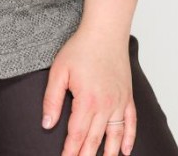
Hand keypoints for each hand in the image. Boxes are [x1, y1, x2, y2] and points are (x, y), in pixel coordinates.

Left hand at [41, 26, 136, 155]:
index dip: (70, 151)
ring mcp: (119, 102)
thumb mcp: (59, 70)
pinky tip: (125, 151)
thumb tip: (47, 123)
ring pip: (114, 135)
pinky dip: (128, 138)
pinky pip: (130, 122)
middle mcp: (106, 105)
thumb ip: (51, 99)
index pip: (77, 134)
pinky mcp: (127, 96)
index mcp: (87, 100)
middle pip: (94, 140)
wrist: (104, 32)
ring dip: (108, 153)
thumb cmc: (80, 48)